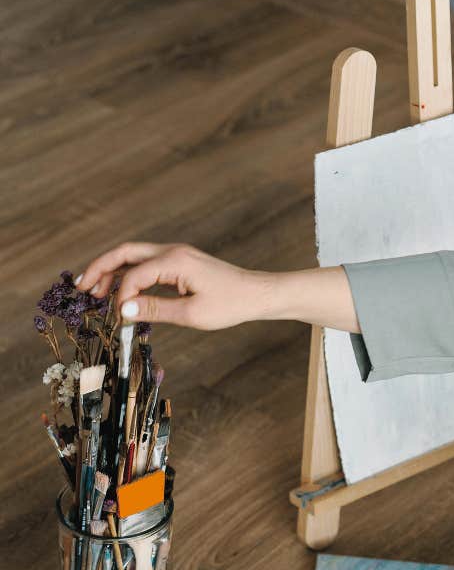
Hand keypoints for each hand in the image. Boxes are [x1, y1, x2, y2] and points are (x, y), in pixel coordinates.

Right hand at [75, 242, 272, 329]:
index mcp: (174, 261)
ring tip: (93, 290)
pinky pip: (146, 264)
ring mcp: (175, 254)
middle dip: (100, 268)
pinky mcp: (179, 263)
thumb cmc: (230, 305)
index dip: (120, 296)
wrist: (257, 295)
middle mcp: (172, 251)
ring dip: (112, 270)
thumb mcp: (192, 314)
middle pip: (124, 253)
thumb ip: (155, 310)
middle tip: (80, 288)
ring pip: (133, 256)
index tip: (117, 318)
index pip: (134, 274)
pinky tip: (120, 291)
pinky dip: (129, 274)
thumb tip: (122, 310)